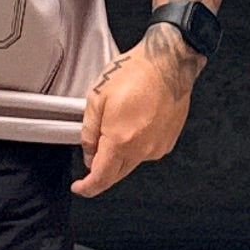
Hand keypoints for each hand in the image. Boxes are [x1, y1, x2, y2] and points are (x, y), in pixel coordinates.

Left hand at [72, 29, 196, 198]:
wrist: (169, 62)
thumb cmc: (135, 73)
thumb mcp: (97, 98)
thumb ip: (89, 132)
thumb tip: (89, 153)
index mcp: (121, 141)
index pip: (101, 178)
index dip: (88, 187)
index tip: (80, 187)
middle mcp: (142, 149)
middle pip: (117, 174)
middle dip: (101, 172)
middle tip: (92, 157)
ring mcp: (158, 146)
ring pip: (132, 163)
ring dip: (120, 156)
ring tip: (117, 125)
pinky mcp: (168, 140)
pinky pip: (146, 152)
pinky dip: (136, 146)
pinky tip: (135, 123)